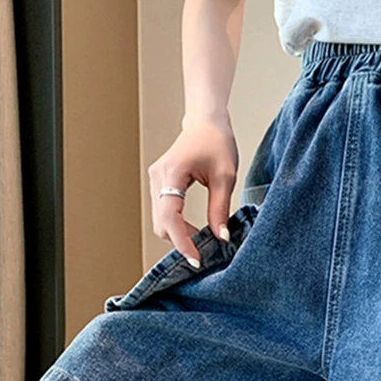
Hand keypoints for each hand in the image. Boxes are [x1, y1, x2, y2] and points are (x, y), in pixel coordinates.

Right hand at [147, 113, 238, 264]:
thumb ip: (220, 209)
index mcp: (172, 173)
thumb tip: (220, 238)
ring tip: (203, 241)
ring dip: (179, 234)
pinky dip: (177, 225)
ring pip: (161, 220)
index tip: (196, 259)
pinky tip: (195, 229)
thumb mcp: (225, 177)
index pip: (170, 217)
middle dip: (181, 241)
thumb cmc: (217, 142)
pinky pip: (164, 212)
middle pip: (161, 223)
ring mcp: (155, 180)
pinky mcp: (159, 183)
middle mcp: (157, 177)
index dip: (182, 241)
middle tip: (204, 253)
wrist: (206, 122)